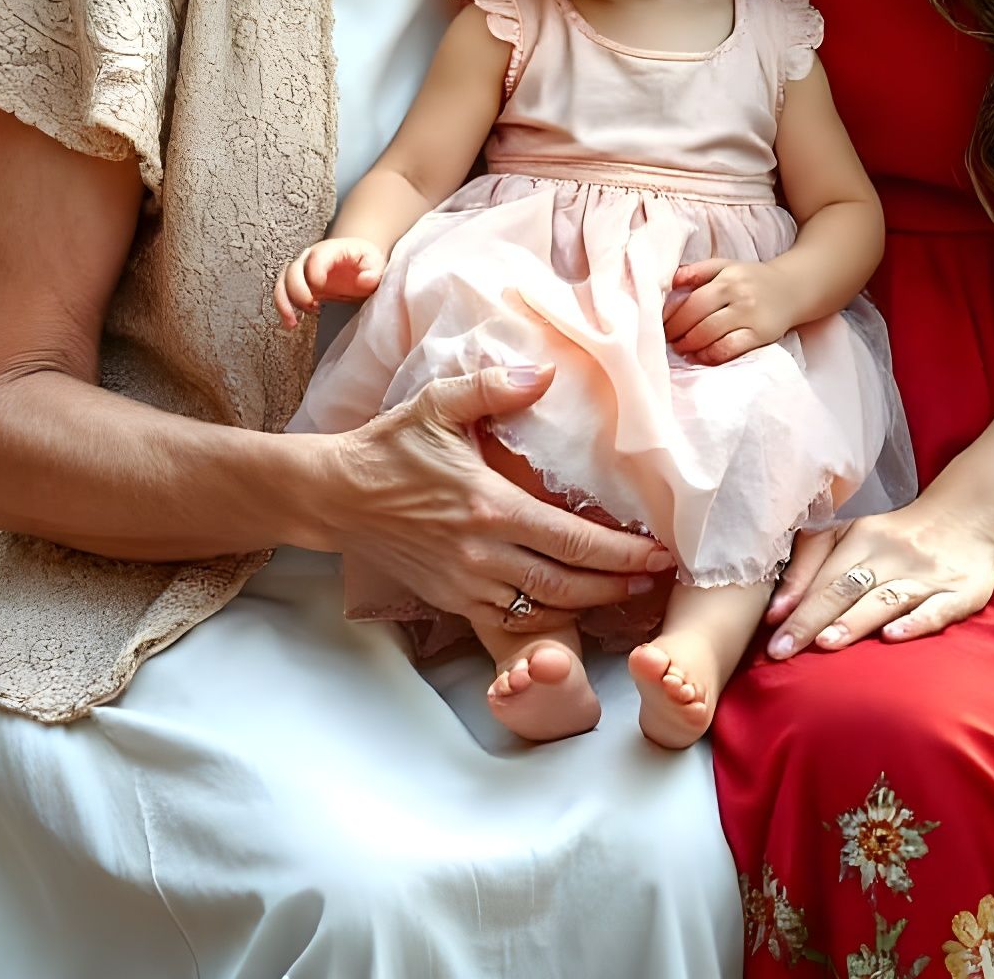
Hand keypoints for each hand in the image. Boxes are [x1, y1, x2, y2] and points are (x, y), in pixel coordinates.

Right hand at [274, 237, 385, 329]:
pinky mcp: (299, 285)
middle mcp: (312, 257)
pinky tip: (291, 322)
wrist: (357, 264)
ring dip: (284, 301)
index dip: (314, 269)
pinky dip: (283, 308)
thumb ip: (373, 271)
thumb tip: (364, 281)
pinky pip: (283, 294)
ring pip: (283, 281)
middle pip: (294, 269)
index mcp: (332, 249)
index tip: (318, 285)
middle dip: (297, 289)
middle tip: (310, 306)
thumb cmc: (365, 262)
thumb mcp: (376, 263)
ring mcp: (303, 271)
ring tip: (294, 321)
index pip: (317, 255)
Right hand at [305, 363, 674, 631]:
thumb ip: (494, 388)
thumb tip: (546, 371)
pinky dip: (543, 622)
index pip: (570, 539)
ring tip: (626, 595)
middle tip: (657, 578)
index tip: (658, 551)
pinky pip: (506, 623)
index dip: (620, 552)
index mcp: (488, 506)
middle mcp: (482, 553)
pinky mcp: (449, 600)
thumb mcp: (437, 404)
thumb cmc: (389, 447)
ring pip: (540, 610)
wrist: (335, 496)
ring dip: (588, 608)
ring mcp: (465, 583)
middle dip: (617, 585)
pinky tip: (569, 611)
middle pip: (566, 584)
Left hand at [663, 258, 793, 362]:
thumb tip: (670, 281)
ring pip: (712, 336)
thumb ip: (698, 271)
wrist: (793, 288)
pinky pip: (730, 349)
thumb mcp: (726, 266)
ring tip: (681, 349)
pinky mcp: (761, 335)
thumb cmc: (753, 278)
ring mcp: (751, 317)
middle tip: (667, 340)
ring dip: (691, 346)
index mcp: (727, 279)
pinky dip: (711, 356)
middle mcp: (739, 297)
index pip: (692, 301)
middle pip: (699, 320)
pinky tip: (700, 357)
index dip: (672, 316)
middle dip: (678, 334)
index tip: (660, 325)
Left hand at [762, 496, 993, 657]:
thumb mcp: (852, 534)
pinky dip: (913, 623)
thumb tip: (777, 609)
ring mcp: (926, 575)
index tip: (769, 631)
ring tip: (826, 643)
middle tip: (782, 650)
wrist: (968, 517)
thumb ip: (813, 563)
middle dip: (811, 619)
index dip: (795, 602)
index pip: (823, 574)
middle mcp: (891, 555)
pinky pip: (935, 610)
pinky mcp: (960, 592)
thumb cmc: (896, 536)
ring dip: (854, 620)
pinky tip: (892, 637)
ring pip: (884, 599)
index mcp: (862, 537)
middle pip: (845, 588)